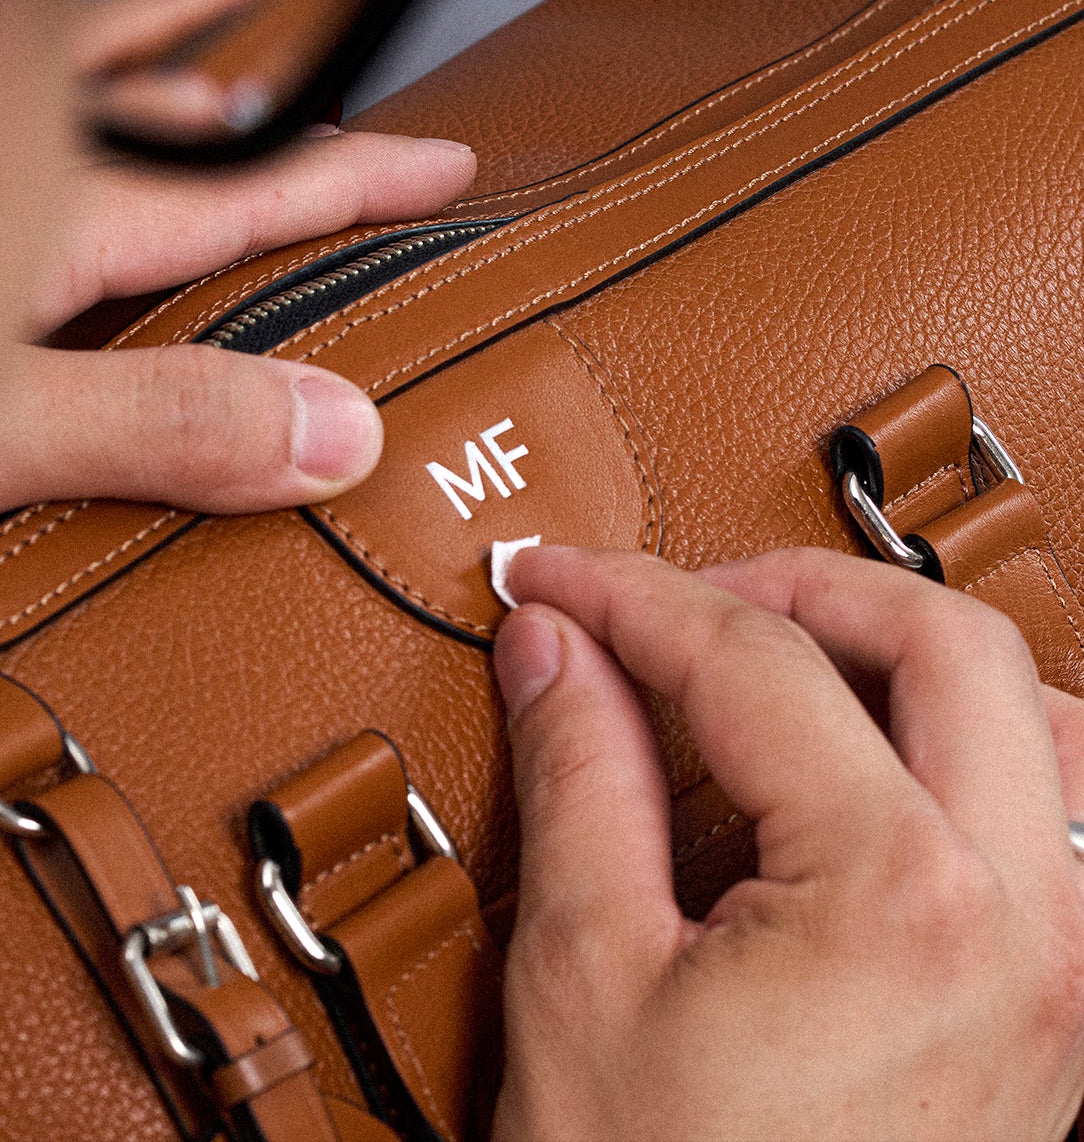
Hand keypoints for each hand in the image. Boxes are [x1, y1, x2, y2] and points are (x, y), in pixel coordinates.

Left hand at [0, 0, 476, 519]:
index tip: (446, 167)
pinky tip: (57, 85)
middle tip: (366, 147)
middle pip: (192, 143)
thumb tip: (340, 428)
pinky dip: (49, 79)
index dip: (357, 183)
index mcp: (53, 213)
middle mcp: (7, 157)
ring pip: (93, 96)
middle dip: (286, 146)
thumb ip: (160, 424)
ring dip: (174, 93)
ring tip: (229, 90)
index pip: (250, 191)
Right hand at [491, 545, 1083, 1141]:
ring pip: (1041, 714)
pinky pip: (1062, 818)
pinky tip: (884, 762)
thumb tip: (559, 644)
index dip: (633, 596)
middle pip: (940, 639)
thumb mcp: (582, 969)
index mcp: (898, 896)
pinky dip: (975, 747)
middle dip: (789, 584)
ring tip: (789, 659)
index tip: (562, 581)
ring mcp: (1061, 972)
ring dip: (909, 655)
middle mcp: (1022, 922)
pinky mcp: (1056, 1013)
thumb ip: (579, 769)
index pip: (754, 659)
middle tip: (676, 600)